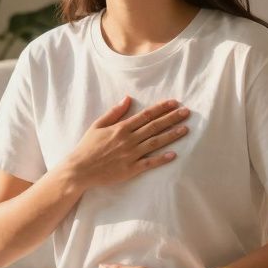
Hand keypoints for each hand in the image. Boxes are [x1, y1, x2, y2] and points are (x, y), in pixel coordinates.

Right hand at [63, 96, 191, 189]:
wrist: (80, 169)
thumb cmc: (87, 147)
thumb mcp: (97, 125)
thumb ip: (114, 112)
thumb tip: (127, 98)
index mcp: (121, 128)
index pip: (146, 115)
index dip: (161, 108)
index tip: (174, 102)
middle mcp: (128, 140)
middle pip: (154, 126)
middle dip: (172, 118)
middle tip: (187, 112)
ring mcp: (131, 155)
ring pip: (155, 143)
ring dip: (171, 135)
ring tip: (185, 129)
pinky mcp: (131, 169)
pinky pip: (149, 163)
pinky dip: (161, 159)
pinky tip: (173, 155)